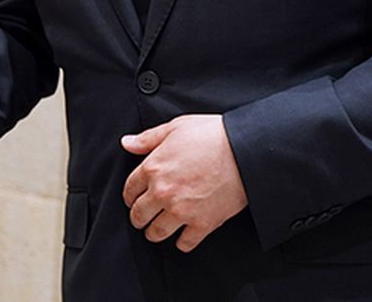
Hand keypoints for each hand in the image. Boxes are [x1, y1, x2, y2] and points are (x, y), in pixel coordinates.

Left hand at [121, 114, 247, 250]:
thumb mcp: (175, 128)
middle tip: (140, 219)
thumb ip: (147, 139)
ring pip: (157, 232)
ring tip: (156, 231)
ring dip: (154, 233)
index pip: (129, 190)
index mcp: (153, 168)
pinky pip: (186, 243)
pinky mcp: (203, 223)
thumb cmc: (211, 135)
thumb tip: (127, 143)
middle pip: (139, 215)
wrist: (244, 151)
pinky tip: (182, 239)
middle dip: (137, 218)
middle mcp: (163, 193)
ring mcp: (182, 211)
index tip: (132, 199)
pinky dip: (182, 243)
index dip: (129, 196)